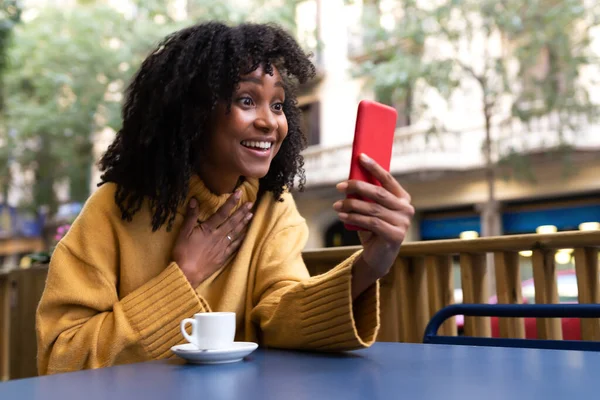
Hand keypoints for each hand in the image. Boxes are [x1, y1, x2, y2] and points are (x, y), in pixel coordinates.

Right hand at [172, 190, 252, 286]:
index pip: (222, 213)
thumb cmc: (183, 252)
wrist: (187, 273)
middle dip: (242, 211)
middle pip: (232, 222)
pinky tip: (246, 235)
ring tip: (251, 215)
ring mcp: (222, 247)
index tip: (239, 193)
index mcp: (208, 229)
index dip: (231, 202)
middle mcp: (218, 237)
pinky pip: (235, 246)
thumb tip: (194, 200)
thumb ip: (191, 216)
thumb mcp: (183, 233)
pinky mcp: (223, 257)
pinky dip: (241, 239)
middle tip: (251, 203)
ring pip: (236, 233)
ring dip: (244, 223)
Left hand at [333, 153, 413, 283]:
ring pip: (372, 209)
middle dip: (357, 187)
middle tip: (339, 186)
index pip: (387, 178)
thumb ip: (367, 196)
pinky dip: (354, 218)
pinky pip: (371, 222)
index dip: (374, 166)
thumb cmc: (373, 228)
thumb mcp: (371, 209)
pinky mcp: (396, 236)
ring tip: (336, 205)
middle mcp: (406, 209)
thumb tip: (350, 178)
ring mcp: (403, 223)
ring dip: (351, 205)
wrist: (378, 256)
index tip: (360, 157)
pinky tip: (343, 217)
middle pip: (378, 193)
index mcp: (402, 198)